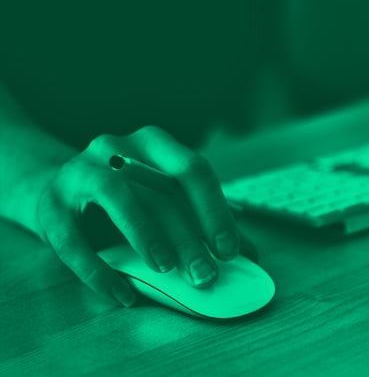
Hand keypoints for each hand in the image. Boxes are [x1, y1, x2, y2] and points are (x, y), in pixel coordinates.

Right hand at [36, 126, 242, 306]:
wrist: (60, 191)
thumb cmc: (128, 198)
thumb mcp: (165, 200)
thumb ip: (203, 222)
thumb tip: (249, 255)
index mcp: (154, 144)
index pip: (193, 169)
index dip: (214, 210)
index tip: (229, 249)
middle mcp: (116, 148)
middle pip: (160, 190)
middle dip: (188, 237)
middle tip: (205, 275)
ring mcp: (79, 172)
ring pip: (117, 197)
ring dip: (146, 235)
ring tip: (166, 269)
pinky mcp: (48, 206)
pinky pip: (73, 241)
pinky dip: (100, 272)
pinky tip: (124, 295)